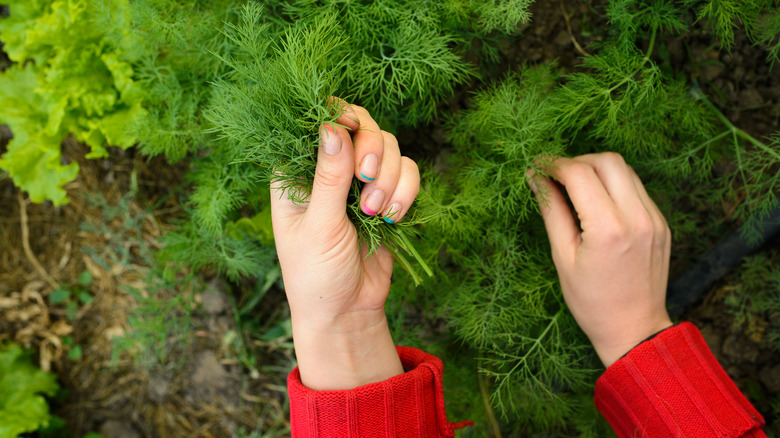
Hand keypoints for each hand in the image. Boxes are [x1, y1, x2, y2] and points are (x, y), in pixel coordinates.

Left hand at [270, 102, 419, 389]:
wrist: (347, 312)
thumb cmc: (316, 273)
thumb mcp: (319, 226)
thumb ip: (329, 177)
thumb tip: (332, 128)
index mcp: (296, 172)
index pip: (315, 122)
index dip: (336, 115)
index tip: (351, 127)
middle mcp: (328, 169)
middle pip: (360, 125)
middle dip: (370, 150)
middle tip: (366, 179)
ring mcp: (359, 181)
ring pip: (388, 146)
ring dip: (389, 177)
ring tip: (376, 213)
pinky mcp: (387, 195)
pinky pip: (407, 172)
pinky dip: (405, 190)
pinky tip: (392, 218)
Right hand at [530, 153, 672, 366]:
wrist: (635, 329)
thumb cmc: (592, 302)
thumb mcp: (563, 257)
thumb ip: (551, 211)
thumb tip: (534, 178)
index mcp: (609, 229)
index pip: (579, 174)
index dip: (553, 165)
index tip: (537, 168)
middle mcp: (637, 218)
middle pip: (607, 161)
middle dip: (577, 161)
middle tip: (556, 177)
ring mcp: (654, 219)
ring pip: (625, 170)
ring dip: (597, 170)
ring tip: (575, 188)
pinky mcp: (661, 223)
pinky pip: (636, 189)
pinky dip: (614, 186)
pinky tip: (597, 203)